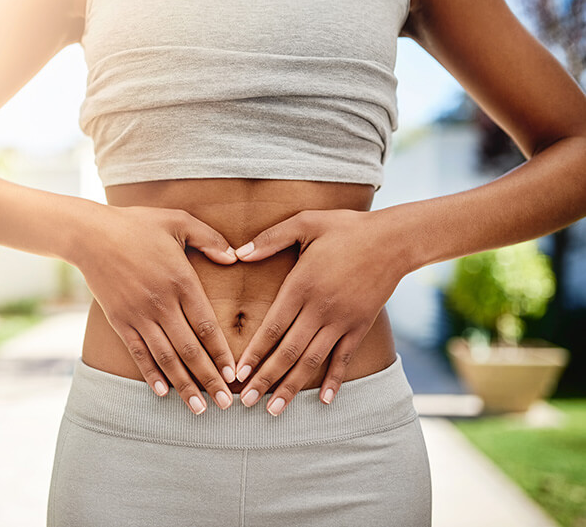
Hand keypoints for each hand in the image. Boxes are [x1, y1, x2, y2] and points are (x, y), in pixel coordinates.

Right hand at [73, 205, 239, 414]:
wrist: (90, 234)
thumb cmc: (137, 224)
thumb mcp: (178, 221)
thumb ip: (210, 239)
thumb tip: (235, 257)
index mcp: (181, 281)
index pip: (206, 326)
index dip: (221, 353)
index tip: (234, 375)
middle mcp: (161, 304)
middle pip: (190, 350)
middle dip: (209, 380)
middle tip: (226, 404)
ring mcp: (139, 315)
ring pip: (166, 358)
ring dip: (184, 385)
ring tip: (200, 408)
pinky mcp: (120, 320)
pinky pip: (138, 353)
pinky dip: (151, 374)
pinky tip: (163, 392)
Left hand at [231, 208, 408, 414]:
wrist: (394, 239)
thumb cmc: (346, 227)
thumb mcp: (305, 222)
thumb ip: (270, 238)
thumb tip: (239, 253)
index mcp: (301, 285)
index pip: (272, 327)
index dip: (254, 353)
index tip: (238, 373)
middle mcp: (320, 309)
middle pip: (288, 351)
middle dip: (266, 379)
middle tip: (247, 402)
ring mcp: (342, 321)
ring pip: (312, 361)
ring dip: (292, 387)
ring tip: (274, 410)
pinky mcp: (360, 326)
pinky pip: (344, 358)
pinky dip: (334, 380)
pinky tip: (323, 400)